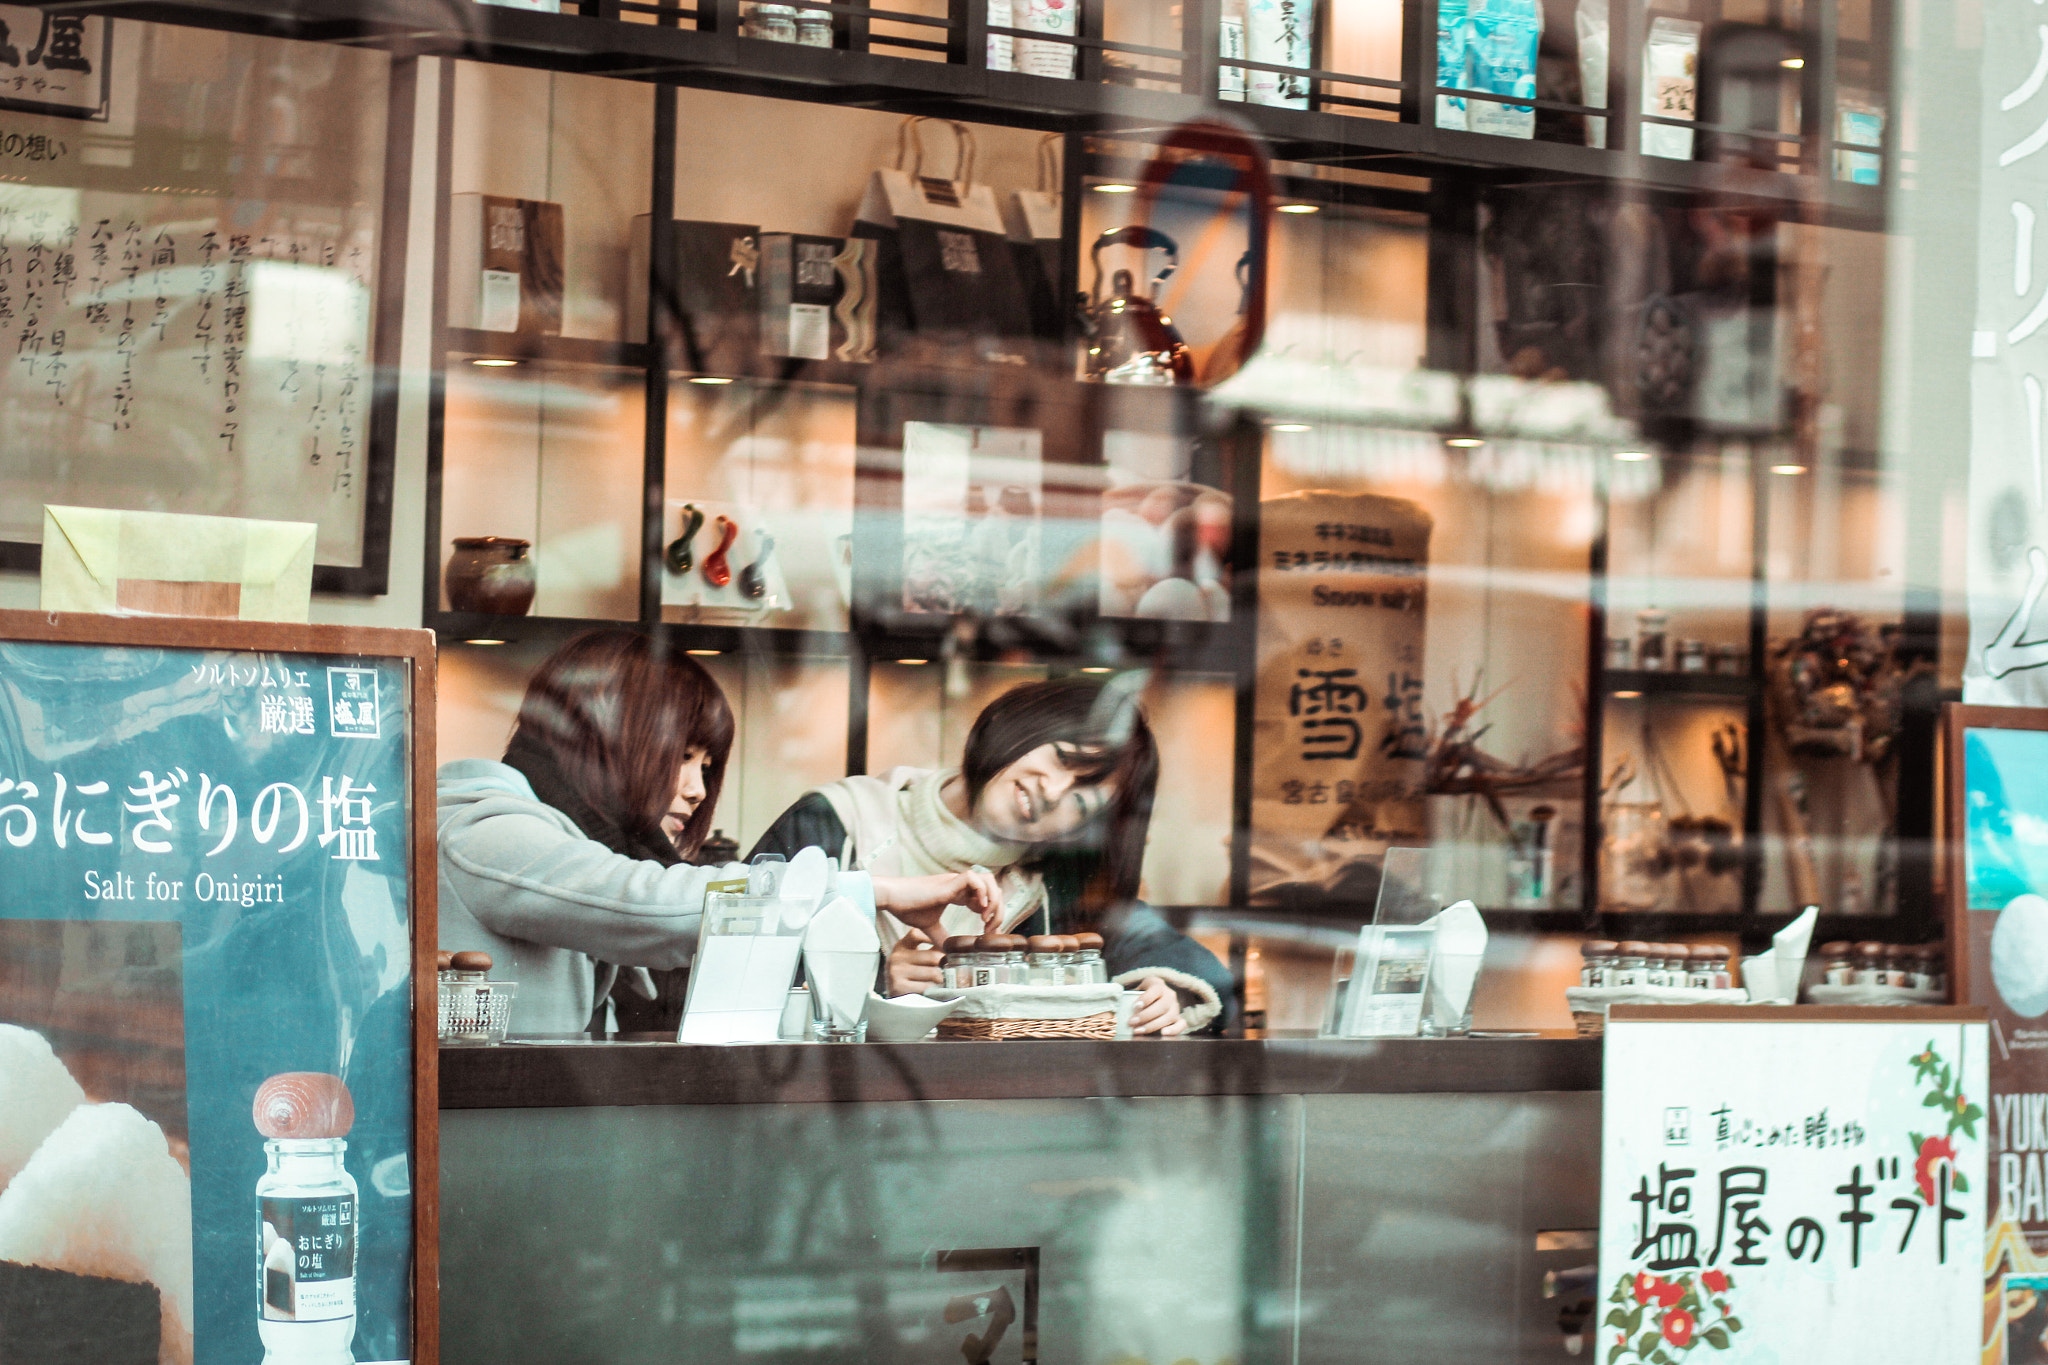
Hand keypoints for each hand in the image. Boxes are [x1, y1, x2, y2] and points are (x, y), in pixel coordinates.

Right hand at [872, 868, 1001, 936]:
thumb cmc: (907, 908)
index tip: (989, 931)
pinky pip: (974, 879)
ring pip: (987, 880)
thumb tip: (947, 953)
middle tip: (991, 928)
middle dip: (998, 908)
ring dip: (992, 899)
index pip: (985, 897)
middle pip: (992, 887)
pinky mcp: (949, 881)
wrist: (892, 898)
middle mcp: (959, 885)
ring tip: (986, 918)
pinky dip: (981, 892)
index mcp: (957, 893)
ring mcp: (955, 881)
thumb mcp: (929, 927)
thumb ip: (941, 937)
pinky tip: (978, 909)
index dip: (992, 913)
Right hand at [885, 928, 945, 997]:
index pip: (918, 934)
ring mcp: (896, 972)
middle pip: (933, 956)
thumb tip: (956, 946)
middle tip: (952, 972)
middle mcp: (897, 957)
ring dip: (941, 980)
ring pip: (933, 973)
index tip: (946, 949)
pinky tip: (934, 991)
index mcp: (902, 946)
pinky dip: (934, 991)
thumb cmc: (910, 978)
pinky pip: (927, 987)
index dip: (935, 940)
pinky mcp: (899, 987)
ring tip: (942, 983)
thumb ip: (932, 950)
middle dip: (945, 965)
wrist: (895, 1003)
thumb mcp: (916, 960)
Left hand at [1128, 976, 1185, 1036]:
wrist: (1156, 996)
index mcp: (1158, 985)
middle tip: (1131, 1022)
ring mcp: (1176, 1007)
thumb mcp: (1136, 989)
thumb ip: (1129, 996)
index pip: (1155, 990)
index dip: (1145, 998)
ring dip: (1153, 1025)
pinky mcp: (1179, 1018)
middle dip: (1145, 1016)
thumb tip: (1116, 1005)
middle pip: (1162, 1006)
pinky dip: (1174, 1030)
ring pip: (1169, 1016)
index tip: (1134, 1006)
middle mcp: (1170, 995)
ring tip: (1138, 1031)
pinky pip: (1181, 1025)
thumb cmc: (1142, 995)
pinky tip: (1163, 1033)